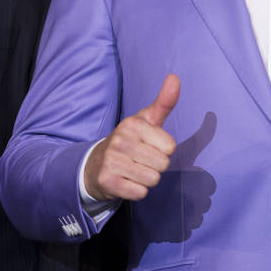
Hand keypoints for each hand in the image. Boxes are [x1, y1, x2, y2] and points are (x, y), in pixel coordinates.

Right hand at [84, 74, 179, 200]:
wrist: (96, 164)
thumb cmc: (130, 140)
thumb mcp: (146, 120)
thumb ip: (164, 102)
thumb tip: (175, 77)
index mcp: (132, 124)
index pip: (170, 147)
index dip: (163, 150)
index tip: (149, 146)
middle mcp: (120, 140)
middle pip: (162, 165)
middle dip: (156, 166)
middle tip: (140, 160)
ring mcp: (112, 161)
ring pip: (152, 179)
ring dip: (146, 179)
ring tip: (133, 170)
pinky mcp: (107, 182)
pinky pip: (140, 193)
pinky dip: (136, 191)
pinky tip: (125, 181)